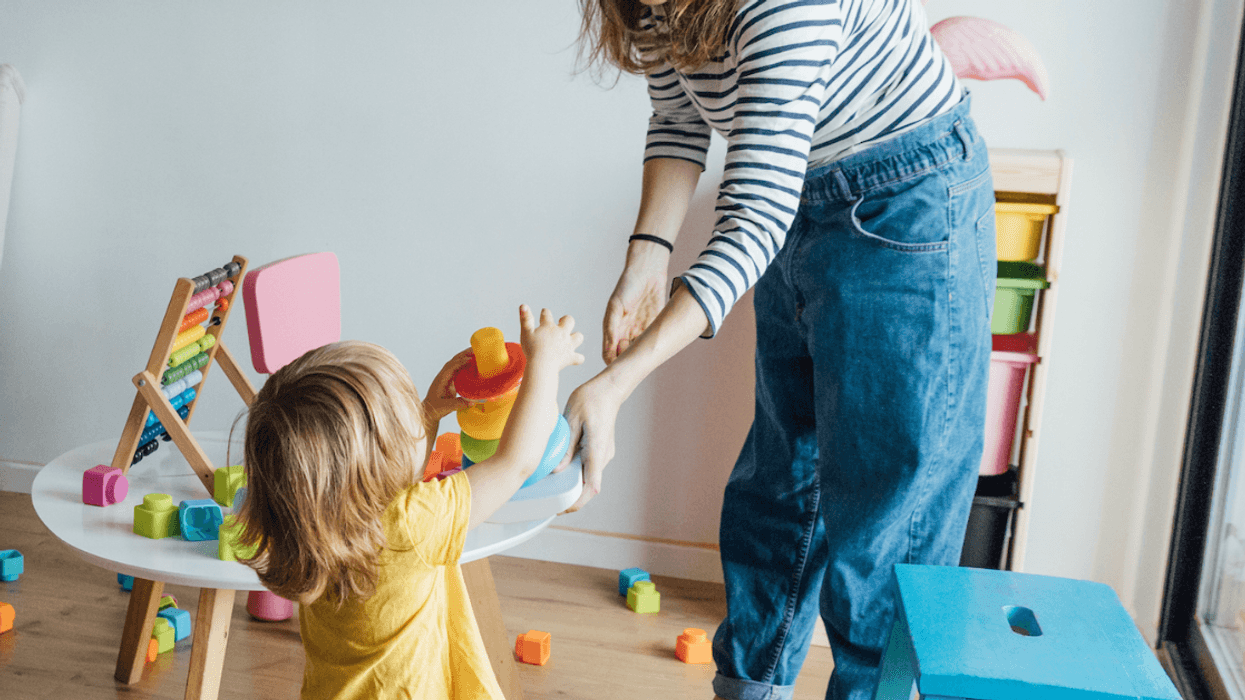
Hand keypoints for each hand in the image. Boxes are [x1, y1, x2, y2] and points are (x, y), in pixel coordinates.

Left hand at [422, 348, 474, 432]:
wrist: (429, 412)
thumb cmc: (435, 409)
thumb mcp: (446, 407)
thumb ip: (458, 404)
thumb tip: (472, 401)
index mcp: (441, 380)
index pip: (450, 367)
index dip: (460, 362)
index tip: (470, 359)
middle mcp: (443, 376)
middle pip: (453, 361)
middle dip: (463, 354)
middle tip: (475, 349)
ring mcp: (447, 378)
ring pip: (456, 364)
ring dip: (465, 357)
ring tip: (476, 353)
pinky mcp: (451, 382)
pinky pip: (459, 370)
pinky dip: (466, 365)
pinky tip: (474, 364)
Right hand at [519, 305, 584, 371]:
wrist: (542, 366)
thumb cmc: (532, 350)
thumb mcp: (526, 333)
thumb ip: (525, 319)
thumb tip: (523, 305)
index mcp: (549, 326)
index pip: (547, 314)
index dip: (544, 313)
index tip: (544, 313)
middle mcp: (561, 333)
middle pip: (569, 320)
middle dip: (565, 320)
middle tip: (560, 323)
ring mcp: (568, 345)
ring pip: (578, 337)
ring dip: (575, 337)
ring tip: (569, 340)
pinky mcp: (570, 357)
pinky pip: (579, 358)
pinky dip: (577, 358)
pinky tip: (574, 358)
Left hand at [555, 373, 624, 512]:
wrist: (610, 388)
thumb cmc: (592, 398)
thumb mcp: (572, 420)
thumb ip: (566, 447)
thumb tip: (557, 470)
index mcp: (596, 451)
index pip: (591, 487)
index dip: (577, 502)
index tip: (561, 509)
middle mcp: (603, 456)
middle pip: (588, 486)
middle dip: (571, 497)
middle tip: (549, 500)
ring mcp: (603, 453)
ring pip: (588, 477)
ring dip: (573, 484)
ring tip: (552, 486)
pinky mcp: (600, 449)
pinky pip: (588, 467)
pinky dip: (576, 473)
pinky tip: (561, 469)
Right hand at [603, 244, 668, 363]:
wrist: (648, 271)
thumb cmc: (628, 285)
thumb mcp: (616, 305)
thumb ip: (612, 326)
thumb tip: (610, 346)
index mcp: (613, 329)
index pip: (609, 353)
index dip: (613, 362)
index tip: (619, 367)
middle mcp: (625, 332)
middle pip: (624, 355)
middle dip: (628, 362)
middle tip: (634, 364)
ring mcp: (639, 329)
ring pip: (638, 351)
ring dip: (641, 356)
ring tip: (645, 358)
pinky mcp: (653, 325)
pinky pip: (651, 341)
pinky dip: (652, 347)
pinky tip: (655, 349)